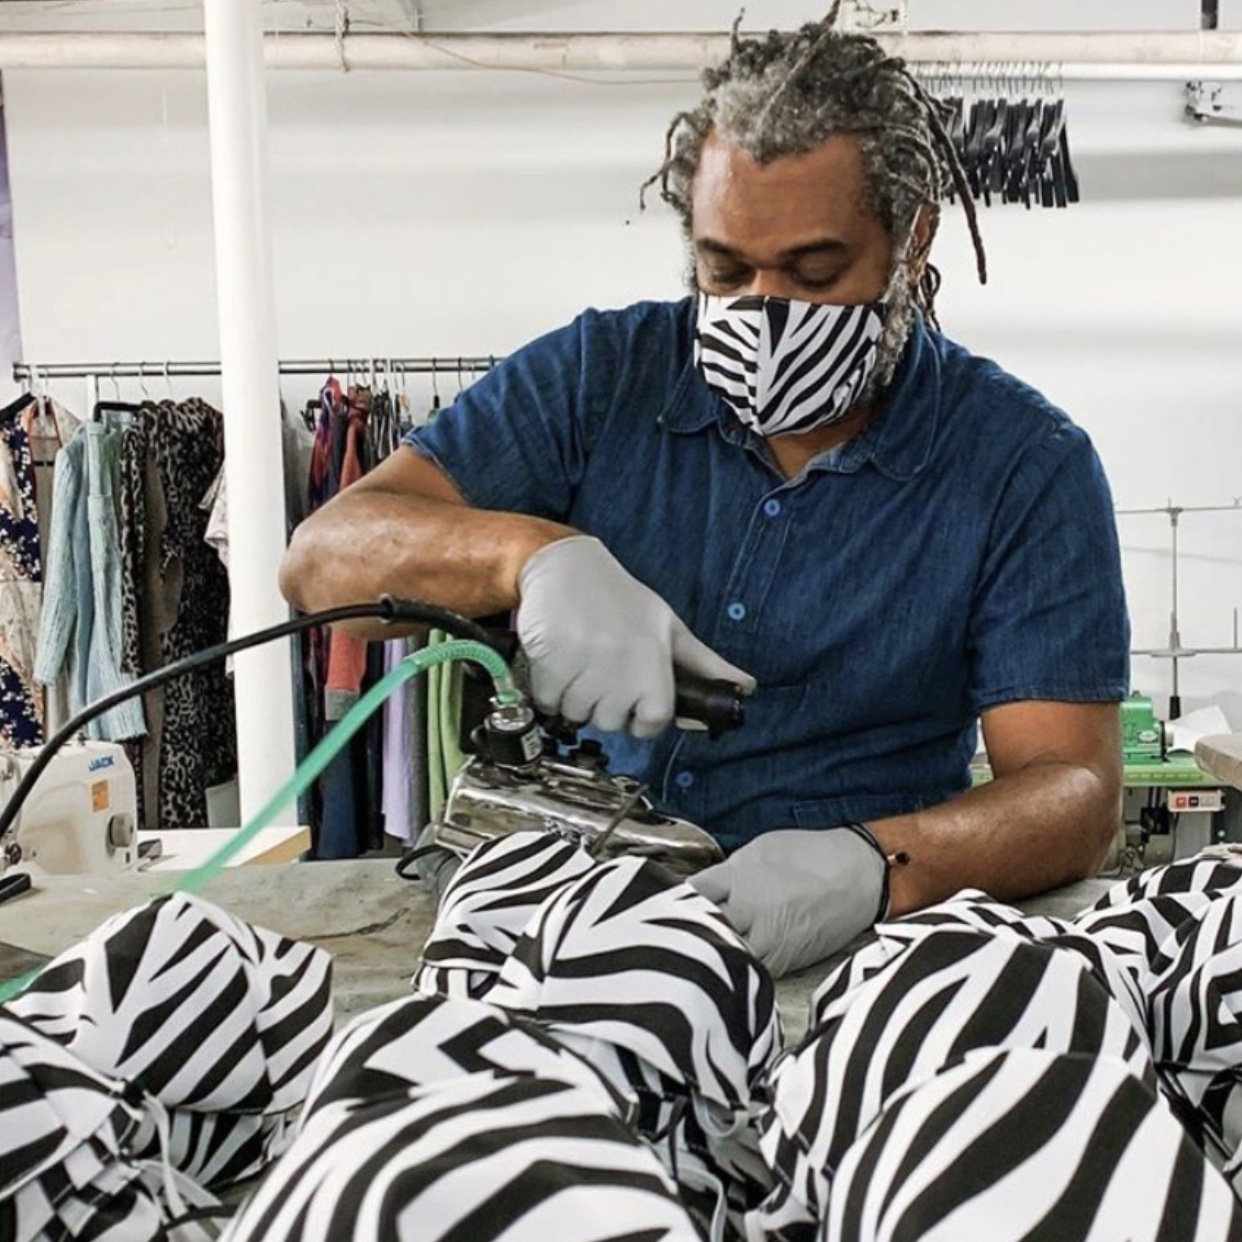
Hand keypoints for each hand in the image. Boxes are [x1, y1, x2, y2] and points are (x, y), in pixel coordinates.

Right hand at [517, 535, 754, 739]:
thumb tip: (747, 687)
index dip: (642, 720)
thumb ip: (704, 663)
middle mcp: (622, 661)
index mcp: (655, 655)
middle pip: (612, 722)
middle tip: (601, 675)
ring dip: (574, 699)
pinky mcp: (550, 659)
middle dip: (604, 707)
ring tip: (579, 665)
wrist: (565, 567)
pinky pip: (548, 702)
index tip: (633, 706)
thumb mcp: (667, 626)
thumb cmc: (618, 599)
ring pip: (578, 714)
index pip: (655, 720)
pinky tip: (558, 663)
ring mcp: (584, 661)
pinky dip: (548, 691)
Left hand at [689, 826, 889, 978]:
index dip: (677, 900)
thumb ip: (729, 872)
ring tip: (698, 951)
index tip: (668, 903)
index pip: (692, 893)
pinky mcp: (785, 963)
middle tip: (673, 931)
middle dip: (686, 929)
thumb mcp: (761, 848)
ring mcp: (768, 940)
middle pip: (701, 928)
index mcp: (740, 876)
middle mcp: (750, 910)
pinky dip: (737, 968)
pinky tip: (728, 963)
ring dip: (710, 953)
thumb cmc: (811, 856)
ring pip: (724, 956)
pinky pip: (750, 971)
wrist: (860, 876)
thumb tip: (704, 889)